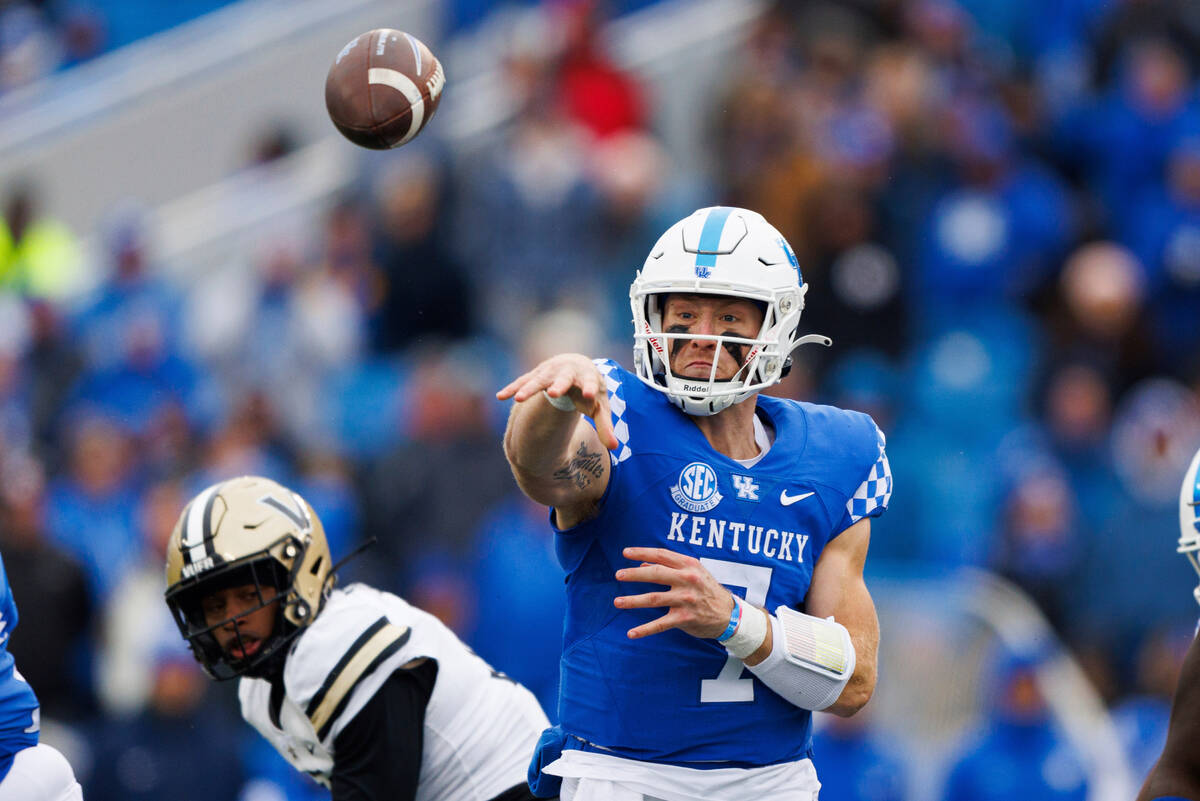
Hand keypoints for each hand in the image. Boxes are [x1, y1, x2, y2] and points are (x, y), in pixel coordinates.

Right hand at [496, 353, 617, 449]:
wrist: (576, 365)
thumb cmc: (589, 389)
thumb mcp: (600, 406)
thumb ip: (605, 426)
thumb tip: (614, 448)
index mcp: (587, 377)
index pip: (590, 382)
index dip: (589, 388)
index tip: (588, 395)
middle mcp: (567, 372)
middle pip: (563, 378)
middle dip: (558, 384)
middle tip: (553, 392)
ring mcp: (550, 372)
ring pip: (538, 380)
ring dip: (528, 388)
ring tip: (518, 399)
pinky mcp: (536, 375)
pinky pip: (522, 381)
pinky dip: (512, 388)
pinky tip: (500, 397)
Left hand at [613, 547, 735, 639]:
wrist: (729, 614)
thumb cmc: (707, 589)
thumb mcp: (693, 572)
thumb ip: (669, 567)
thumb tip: (642, 564)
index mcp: (689, 565)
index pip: (661, 555)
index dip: (642, 552)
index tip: (625, 552)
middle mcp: (687, 580)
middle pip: (655, 573)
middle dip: (634, 574)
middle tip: (618, 574)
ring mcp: (685, 600)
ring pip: (653, 599)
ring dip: (632, 601)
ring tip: (617, 602)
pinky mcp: (684, 619)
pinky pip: (660, 624)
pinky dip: (644, 629)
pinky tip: (631, 633)